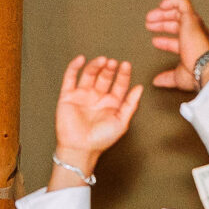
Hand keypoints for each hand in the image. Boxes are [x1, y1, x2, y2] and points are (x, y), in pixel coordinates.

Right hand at [53, 55, 141, 172]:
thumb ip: (131, 104)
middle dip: (109, 69)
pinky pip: (70, 78)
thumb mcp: (121, 122)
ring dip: (96, 65)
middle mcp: (97, 97)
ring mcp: (82, 95)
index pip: (119, 84)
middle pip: (104, 77)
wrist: (80, 148)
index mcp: (111, 103)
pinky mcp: (68, 96)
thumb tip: (140, 87)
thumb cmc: (101, 139)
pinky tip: (81, 59)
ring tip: (102, 60)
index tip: (126, 65)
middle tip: (113, 63)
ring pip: (89, 74)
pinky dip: (74, 67)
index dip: (123, 74)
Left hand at [145, 0, 208, 90]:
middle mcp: (195, 34)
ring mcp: (194, 26)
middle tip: (149, 24)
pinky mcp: (191, 18)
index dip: (164, 41)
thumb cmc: (198, 73)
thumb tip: (157, 81)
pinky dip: (172, 1)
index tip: (154, 41)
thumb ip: (167, 77)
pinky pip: (183, 3)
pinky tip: (161, 5)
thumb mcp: (178, 76)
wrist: (205, 67)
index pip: (178, 40)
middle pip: (177, 23)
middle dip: (162, 22)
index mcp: (193, 47)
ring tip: (150, 17)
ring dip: (163, 13)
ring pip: (178, 12)